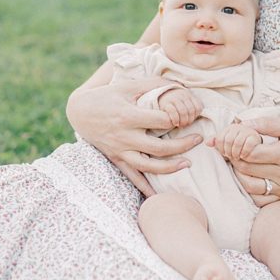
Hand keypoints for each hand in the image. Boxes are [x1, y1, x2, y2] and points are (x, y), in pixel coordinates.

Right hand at [67, 77, 201, 195]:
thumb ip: (153, 83)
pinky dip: (145, 188)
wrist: (80, 111)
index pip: (161, 121)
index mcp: (129, 116)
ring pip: (148, 166)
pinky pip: (132, 177)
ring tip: (187, 164)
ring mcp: (120, 150)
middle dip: (182, 145)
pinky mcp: (116, 159)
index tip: (191, 116)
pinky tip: (159, 196)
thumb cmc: (107, 96)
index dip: (179, 119)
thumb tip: (179, 84)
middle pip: (159, 147)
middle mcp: (125, 136)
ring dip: (170, 167)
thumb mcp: (128, 86)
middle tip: (198, 140)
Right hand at [158, 87, 203, 127]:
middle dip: (189, 120)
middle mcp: (183, 96)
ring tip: (181, 125)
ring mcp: (174, 99)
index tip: (191, 120)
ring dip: (183, 121)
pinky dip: (175, 119)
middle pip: (191, 110)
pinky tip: (175, 123)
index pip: (198, 107)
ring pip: (183, 111)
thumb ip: (193, 108)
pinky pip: (173, 111)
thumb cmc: (177, 103)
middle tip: (186, 125)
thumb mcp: (186, 102)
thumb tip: (198, 118)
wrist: (161, 95)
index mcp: (190, 95)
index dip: (196, 116)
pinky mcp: (166, 103)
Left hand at [207, 120, 262, 161]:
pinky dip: (244, 153)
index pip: (220, 138)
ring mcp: (247, 131)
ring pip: (237, 143)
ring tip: (237, 157)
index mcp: (229, 128)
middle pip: (228, 140)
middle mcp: (238, 127)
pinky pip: (247, 145)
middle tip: (231, 156)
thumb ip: (216, 142)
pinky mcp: (255, 137)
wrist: (252, 144)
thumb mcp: (226, 143)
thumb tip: (207, 142)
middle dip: (228, 151)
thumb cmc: (237, 145)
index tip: (224, 153)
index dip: (220, 148)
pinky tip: (243, 156)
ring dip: (236, 153)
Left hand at [225, 114, 279, 199]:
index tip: (241, 137)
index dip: (241, 144)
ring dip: (238, 172)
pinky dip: (248, 188)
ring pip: (249, 186)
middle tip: (235, 147)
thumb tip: (244, 124)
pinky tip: (248, 174)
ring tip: (240, 160)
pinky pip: (257, 199)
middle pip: (248, 168)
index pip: (252, 153)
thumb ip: (267, 123)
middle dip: (236, 157)